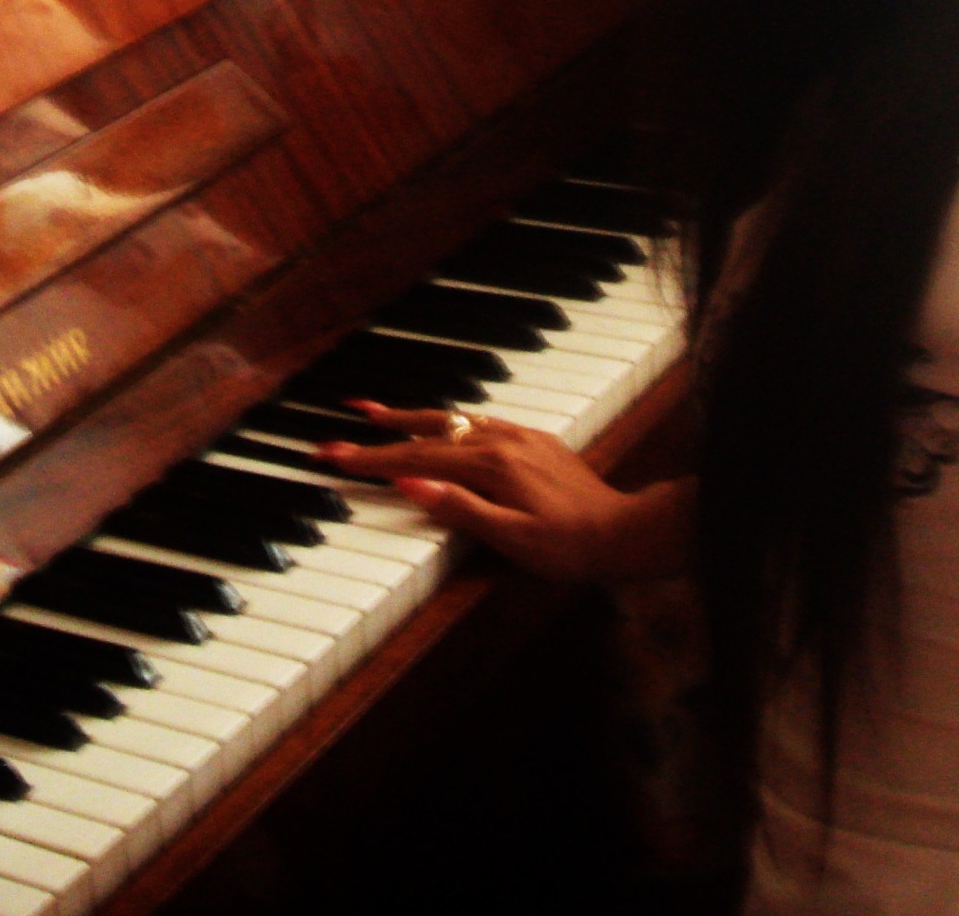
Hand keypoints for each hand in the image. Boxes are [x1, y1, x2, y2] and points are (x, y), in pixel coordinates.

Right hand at [315, 403, 690, 582]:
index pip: (416, 460)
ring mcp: (518, 437)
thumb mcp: (512, 539)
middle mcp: (501, 441)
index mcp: (490, 466)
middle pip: (428, 431)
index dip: (371, 459)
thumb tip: (410, 486)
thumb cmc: (571, 546)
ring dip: (411, 417)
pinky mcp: (533, 440)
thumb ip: (459, 509)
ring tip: (375, 411)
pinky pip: (478, 421)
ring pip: (453, 420)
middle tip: (340, 426)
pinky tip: (441, 424)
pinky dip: (447, 420)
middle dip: (381, 431)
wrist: (626, 532)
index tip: (332, 454)